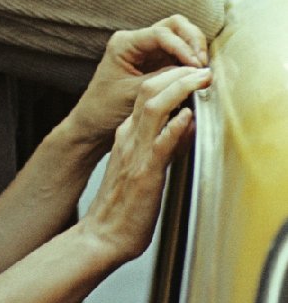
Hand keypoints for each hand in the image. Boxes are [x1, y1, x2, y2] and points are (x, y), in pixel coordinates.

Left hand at [68, 15, 208, 151]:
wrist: (94, 123)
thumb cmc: (106, 109)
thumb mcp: (135, 93)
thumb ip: (162, 79)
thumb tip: (194, 71)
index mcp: (124, 43)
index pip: (161, 33)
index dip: (182, 47)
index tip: (196, 66)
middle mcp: (136, 41)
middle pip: (174, 25)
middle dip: (192, 40)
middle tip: (202, 63)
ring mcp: (148, 50)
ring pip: (179, 35)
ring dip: (194, 48)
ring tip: (202, 68)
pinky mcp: (156, 62)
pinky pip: (179, 52)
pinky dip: (191, 58)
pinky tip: (197, 73)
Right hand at [81, 62, 211, 265]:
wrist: (102, 235)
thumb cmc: (124, 208)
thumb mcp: (143, 167)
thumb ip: (163, 144)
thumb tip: (186, 123)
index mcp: (127, 136)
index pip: (147, 95)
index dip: (170, 79)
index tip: (191, 72)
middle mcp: (130, 138)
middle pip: (149, 92)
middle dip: (176, 73)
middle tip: (200, 67)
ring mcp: (136, 154)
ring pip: (154, 108)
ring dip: (179, 89)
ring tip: (199, 78)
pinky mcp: (145, 174)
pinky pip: (160, 144)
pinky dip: (175, 127)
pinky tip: (188, 116)